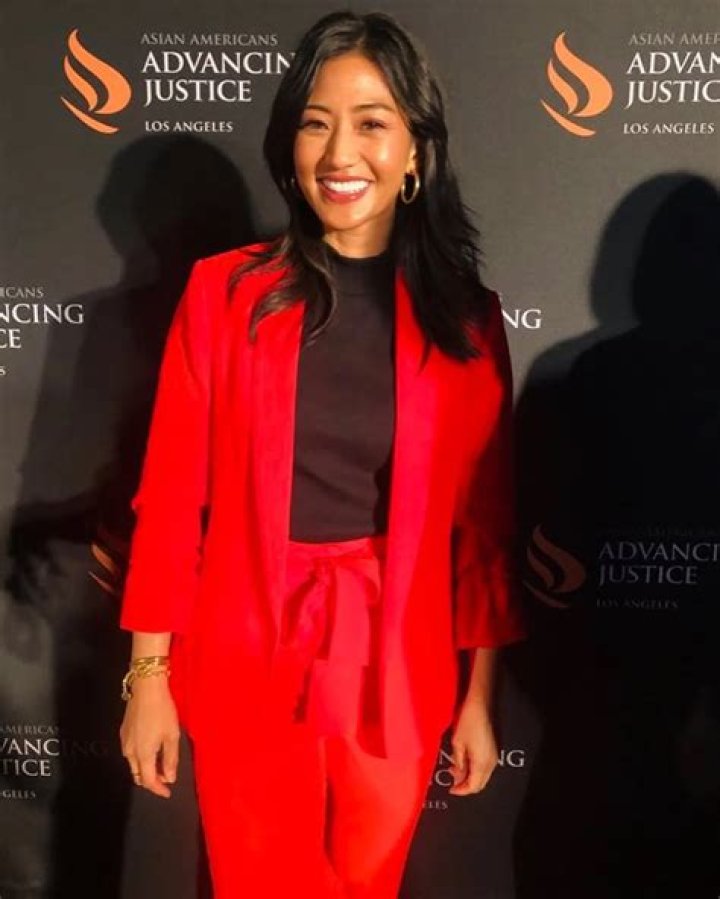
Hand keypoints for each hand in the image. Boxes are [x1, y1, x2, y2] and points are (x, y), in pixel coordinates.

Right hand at [119, 676, 179, 797]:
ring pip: (133, 764)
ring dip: (145, 769)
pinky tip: (151, 751)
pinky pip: (131, 753)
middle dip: (151, 781)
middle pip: (137, 775)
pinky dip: (140, 759)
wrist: (146, 688)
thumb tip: (169, 778)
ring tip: (160, 765)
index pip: (148, 780)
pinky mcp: (123, 732)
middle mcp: (129, 751)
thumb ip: (170, 759)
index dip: (158, 789)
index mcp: (142, 754)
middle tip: (165, 779)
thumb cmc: (162, 711)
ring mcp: (124, 741)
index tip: (168, 792)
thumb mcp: (172, 735)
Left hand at [447, 699, 497, 795]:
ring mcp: (493, 756)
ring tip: (455, 768)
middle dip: (466, 785)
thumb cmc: (468, 721)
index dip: (461, 791)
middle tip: (452, 781)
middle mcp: (491, 762)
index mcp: (482, 763)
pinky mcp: (493, 749)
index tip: (450, 789)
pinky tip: (464, 761)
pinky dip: (475, 769)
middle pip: (480, 784)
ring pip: (483, 776)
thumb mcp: (458, 743)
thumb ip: (458, 763)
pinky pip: (485, 767)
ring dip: (470, 776)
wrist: (480, 704)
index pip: (473, 786)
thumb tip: (457, 777)